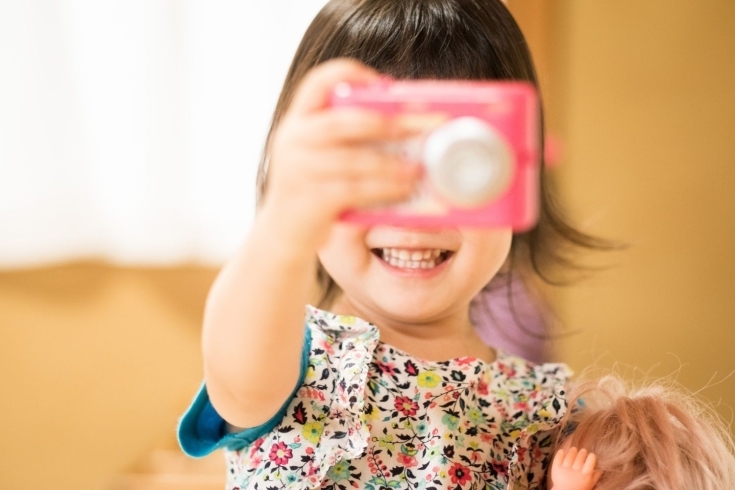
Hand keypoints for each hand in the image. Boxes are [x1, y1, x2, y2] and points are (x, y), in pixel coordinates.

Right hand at [263, 59, 421, 248]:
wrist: (283, 235)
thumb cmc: (311, 190)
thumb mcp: (316, 154)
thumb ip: (341, 135)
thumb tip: (398, 119)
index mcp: (296, 123)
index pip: (317, 83)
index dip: (351, 76)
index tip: (383, 85)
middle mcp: (293, 142)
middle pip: (338, 123)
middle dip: (380, 123)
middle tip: (412, 127)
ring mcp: (300, 171)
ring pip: (352, 161)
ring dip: (390, 163)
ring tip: (418, 167)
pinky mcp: (312, 200)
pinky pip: (355, 190)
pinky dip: (384, 188)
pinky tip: (404, 189)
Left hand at [550, 446, 602, 489]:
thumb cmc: (580, 488)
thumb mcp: (590, 484)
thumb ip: (595, 476)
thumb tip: (601, 468)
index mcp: (585, 475)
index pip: (590, 462)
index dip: (591, 457)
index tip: (592, 455)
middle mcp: (576, 472)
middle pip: (580, 458)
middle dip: (582, 452)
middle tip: (583, 450)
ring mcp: (565, 470)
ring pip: (569, 457)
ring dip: (572, 451)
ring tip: (574, 449)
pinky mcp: (556, 469)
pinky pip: (558, 458)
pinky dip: (560, 453)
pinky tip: (562, 451)